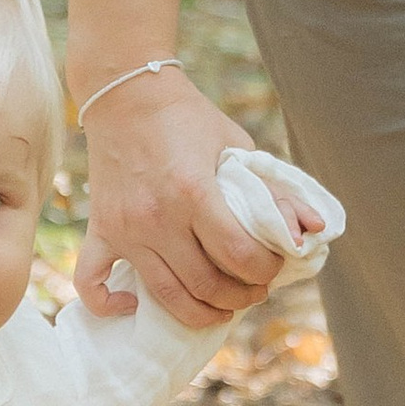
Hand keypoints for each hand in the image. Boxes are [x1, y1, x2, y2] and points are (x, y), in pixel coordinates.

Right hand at [76, 66, 286, 327]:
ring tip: (221, 306)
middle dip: (241, 296)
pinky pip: (91, 282)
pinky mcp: (100, 229)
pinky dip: (109, 304)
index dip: (266, 271)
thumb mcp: (238, 147)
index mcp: (195, 192)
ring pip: (164, 296)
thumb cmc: (188, 119)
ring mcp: (125, 227)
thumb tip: (312, 230)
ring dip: (200, 312)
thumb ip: (276, 191)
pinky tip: (135, 304)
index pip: (239, 256)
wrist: (126, 94)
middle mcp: (157, 216)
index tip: (273, 266)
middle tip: (253, 289)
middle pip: (206, 285)